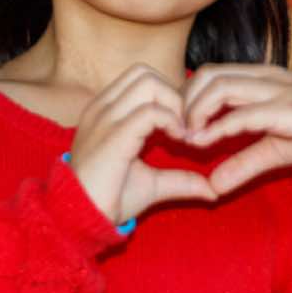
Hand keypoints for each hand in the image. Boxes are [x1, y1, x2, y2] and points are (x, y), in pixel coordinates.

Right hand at [69, 65, 215, 225]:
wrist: (79, 219)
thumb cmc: (109, 200)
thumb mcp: (152, 184)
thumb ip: (180, 179)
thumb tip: (212, 190)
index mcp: (105, 111)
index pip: (140, 77)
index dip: (167, 95)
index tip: (181, 125)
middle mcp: (102, 108)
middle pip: (145, 73)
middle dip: (173, 94)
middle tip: (184, 126)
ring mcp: (105, 118)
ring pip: (148, 82)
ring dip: (174, 103)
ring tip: (181, 132)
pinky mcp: (113, 136)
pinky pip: (150, 111)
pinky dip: (171, 121)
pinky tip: (178, 140)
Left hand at [181, 65, 291, 194]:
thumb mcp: (279, 149)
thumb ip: (244, 164)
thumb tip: (213, 186)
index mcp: (262, 80)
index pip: (210, 75)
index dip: (186, 98)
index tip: (177, 128)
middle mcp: (265, 78)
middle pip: (207, 74)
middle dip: (182, 101)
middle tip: (176, 132)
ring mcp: (278, 91)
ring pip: (220, 86)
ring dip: (194, 112)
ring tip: (187, 138)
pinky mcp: (290, 110)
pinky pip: (245, 114)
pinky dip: (218, 128)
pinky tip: (204, 144)